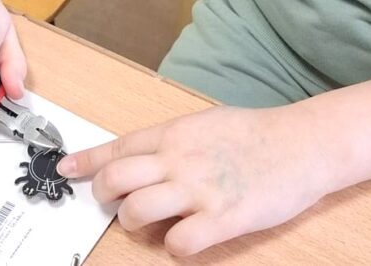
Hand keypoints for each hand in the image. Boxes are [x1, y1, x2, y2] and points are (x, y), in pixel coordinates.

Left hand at [57, 105, 335, 255]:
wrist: (304, 143)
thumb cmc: (257, 134)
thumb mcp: (206, 124)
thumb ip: (172, 142)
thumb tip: (141, 157)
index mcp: (175, 134)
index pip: (118, 148)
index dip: (87, 161)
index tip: (67, 169)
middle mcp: (180, 160)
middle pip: (117, 180)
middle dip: (105, 196)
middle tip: (113, 204)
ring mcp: (199, 190)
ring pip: (137, 212)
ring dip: (134, 223)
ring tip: (149, 224)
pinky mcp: (222, 218)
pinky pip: (178, 243)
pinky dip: (174, 247)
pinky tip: (186, 239)